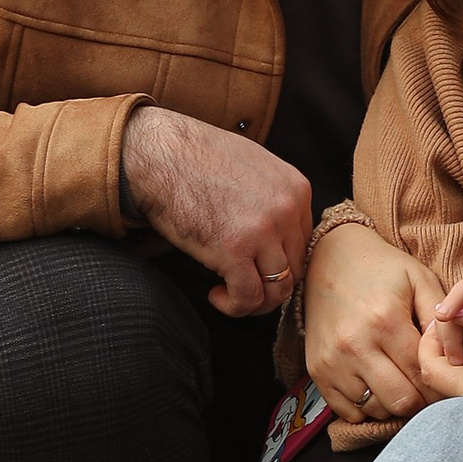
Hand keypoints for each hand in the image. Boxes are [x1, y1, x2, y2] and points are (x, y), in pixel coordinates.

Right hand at [121, 105, 315, 316]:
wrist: (159, 155)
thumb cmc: (196, 160)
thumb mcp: (253, 168)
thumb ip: (273, 198)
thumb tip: (277, 235)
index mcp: (296, 189)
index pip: (304, 243)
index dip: (279, 260)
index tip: (256, 264)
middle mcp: (287, 210)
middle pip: (295, 269)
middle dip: (268, 283)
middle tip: (242, 283)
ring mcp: (263, 231)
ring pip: (277, 289)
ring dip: (254, 301)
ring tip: (230, 292)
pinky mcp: (234, 251)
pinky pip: (248, 298)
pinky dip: (233, 306)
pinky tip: (216, 294)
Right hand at [304, 220, 442, 421]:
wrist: (331, 257)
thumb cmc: (383, 269)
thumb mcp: (420, 280)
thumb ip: (441, 318)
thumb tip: (453, 358)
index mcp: (385, 322)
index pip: (422, 375)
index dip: (440, 383)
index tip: (444, 378)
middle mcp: (355, 346)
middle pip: (401, 401)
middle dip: (420, 398)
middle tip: (425, 384)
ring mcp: (332, 362)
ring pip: (376, 410)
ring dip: (394, 402)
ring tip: (401, 380)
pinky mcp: (316, 371)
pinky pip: (349, 412)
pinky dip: (367, 406)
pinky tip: (377, 384)